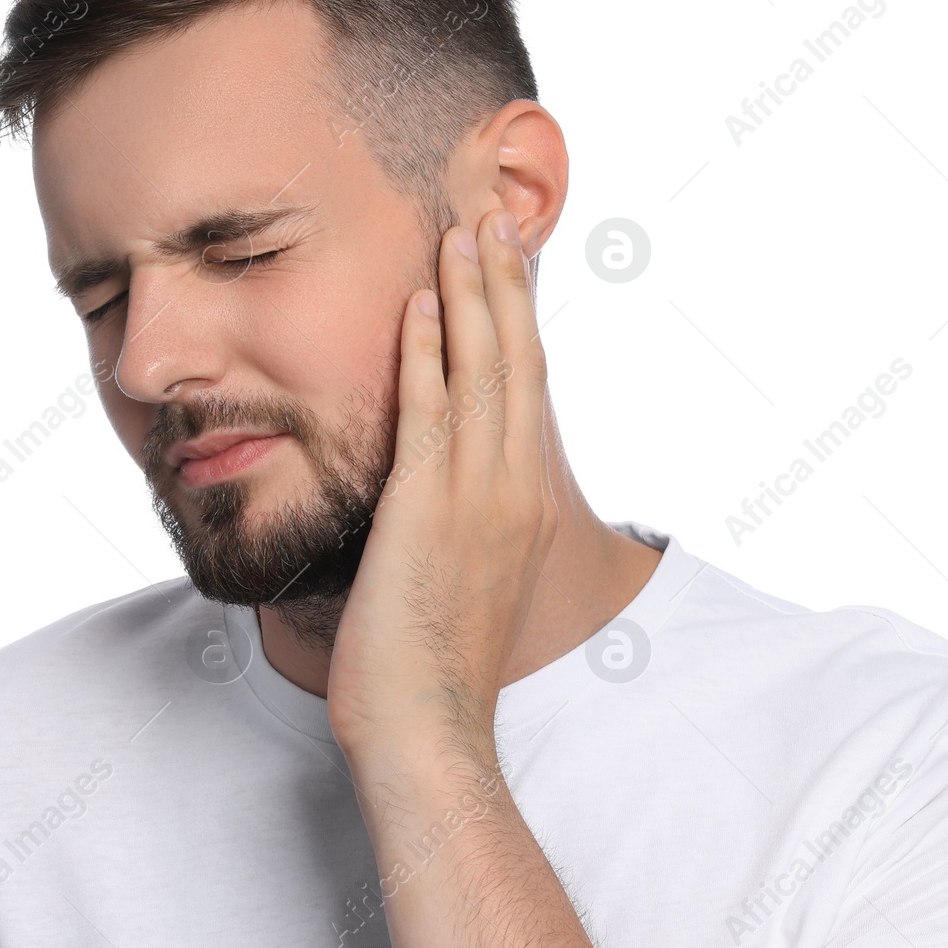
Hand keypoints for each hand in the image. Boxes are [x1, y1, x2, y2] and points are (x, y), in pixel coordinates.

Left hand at [325, 207, 556, 771]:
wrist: (429, 730)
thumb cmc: (436, 668)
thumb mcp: (466, 582)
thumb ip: (462, 525)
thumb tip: (436, 497)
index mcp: (526, 505)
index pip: (528, 392)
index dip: (519, 323)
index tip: (508, 269)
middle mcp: (515, 490)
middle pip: (519, 364)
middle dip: (507, 286)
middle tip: (496, 217)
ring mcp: (478, 497)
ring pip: (484, 372)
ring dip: (473, 296)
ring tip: (464, 232)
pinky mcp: (428, 509)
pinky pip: (430, 410)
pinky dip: (427, 350)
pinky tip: (419, 303)